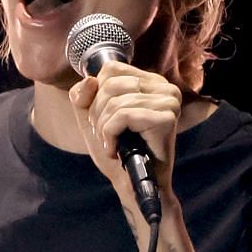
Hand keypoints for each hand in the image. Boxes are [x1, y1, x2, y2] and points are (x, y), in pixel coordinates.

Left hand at [69, 60, 179, 218]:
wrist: (132, 183)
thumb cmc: (118, 150)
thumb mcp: (92, 117)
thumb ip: (82, 96)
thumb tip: (89, 80)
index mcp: (150, 81)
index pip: (111, 69)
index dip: (96, 94)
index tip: (101, 119)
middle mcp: (164, 87)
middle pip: (110, 84)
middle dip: (97, 113)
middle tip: (104, 136)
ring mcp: (168, 101)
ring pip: (115, 102)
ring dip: (103, 128)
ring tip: (111, 144)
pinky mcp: (166, 118)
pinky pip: (123, 116)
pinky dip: (110, 135)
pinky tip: (115, 149)